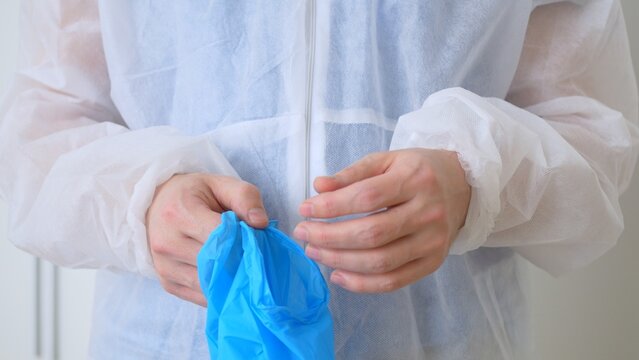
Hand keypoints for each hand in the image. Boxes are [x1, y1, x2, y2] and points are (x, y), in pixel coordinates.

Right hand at [146, 173, 267, 305]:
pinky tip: (229, 278)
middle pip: (216, 263)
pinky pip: (202, 297)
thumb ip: (245, 198)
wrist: (157, 204)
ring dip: (231, 280)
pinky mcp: (167, 283)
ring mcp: (165, 266)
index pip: (220, 236)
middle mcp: (167, 242)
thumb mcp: (220, 183)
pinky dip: (219, 291)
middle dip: (241, 262)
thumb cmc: (194, 194)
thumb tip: (261, 223)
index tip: (260, 240)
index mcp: (180, 213)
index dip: (245, 240)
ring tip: (244, 268)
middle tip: (257, 257)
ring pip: (210, 285)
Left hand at [293, 149, 469, 292]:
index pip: (367, 197)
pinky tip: (337, 274)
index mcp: (415, 180)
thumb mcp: (387, 160)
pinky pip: (393, 281)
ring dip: (339, 260)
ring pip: (380, 262)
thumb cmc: (416, 171)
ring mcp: (433, 242)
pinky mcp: (433, 263)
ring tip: (314, 251)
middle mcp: (428, 212)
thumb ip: (352, 173)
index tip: (304, 208)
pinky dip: (361, 284)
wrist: (461, 186)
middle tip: (302, 232)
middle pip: (371, 234)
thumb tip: (319, 187)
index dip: (331, 206)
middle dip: (329, 236)